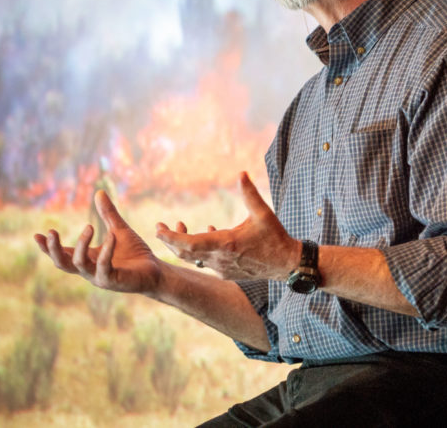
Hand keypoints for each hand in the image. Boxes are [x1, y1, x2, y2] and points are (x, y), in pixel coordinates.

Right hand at [34, 190, 162, 293]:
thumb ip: (108, 214)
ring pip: (79, 264)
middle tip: (51, 232)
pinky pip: (103, 267)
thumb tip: (99, 192)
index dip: (49, 247)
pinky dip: (105, 251)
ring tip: (89, 227)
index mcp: (88, 259)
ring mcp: (99, 277)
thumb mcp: (119, 229)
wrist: (155, 272)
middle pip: (62, 263)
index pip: (63, 255)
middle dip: (54, 249)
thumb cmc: (135, 254)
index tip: (37, 235)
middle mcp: (89, 270)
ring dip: (80, 245)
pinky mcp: (112, 281)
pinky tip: (110, 237)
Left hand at [156, 172, 299, 280]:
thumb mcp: (263, 214)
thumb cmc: (276, 238)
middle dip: (170, 241)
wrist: (288, 265)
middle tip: (159, 228)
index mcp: (226, 244)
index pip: (190, 245)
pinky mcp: (227, 273)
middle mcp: (221, 259)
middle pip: (185, 254)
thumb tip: (242, 173)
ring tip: (179, 227)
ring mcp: (223, 269)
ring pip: (194, 260)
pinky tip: (207, 232)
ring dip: (183, 245)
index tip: (158, 230)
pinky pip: (206, 262)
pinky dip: (199, 250)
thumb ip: (250, 194)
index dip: (171, 238)